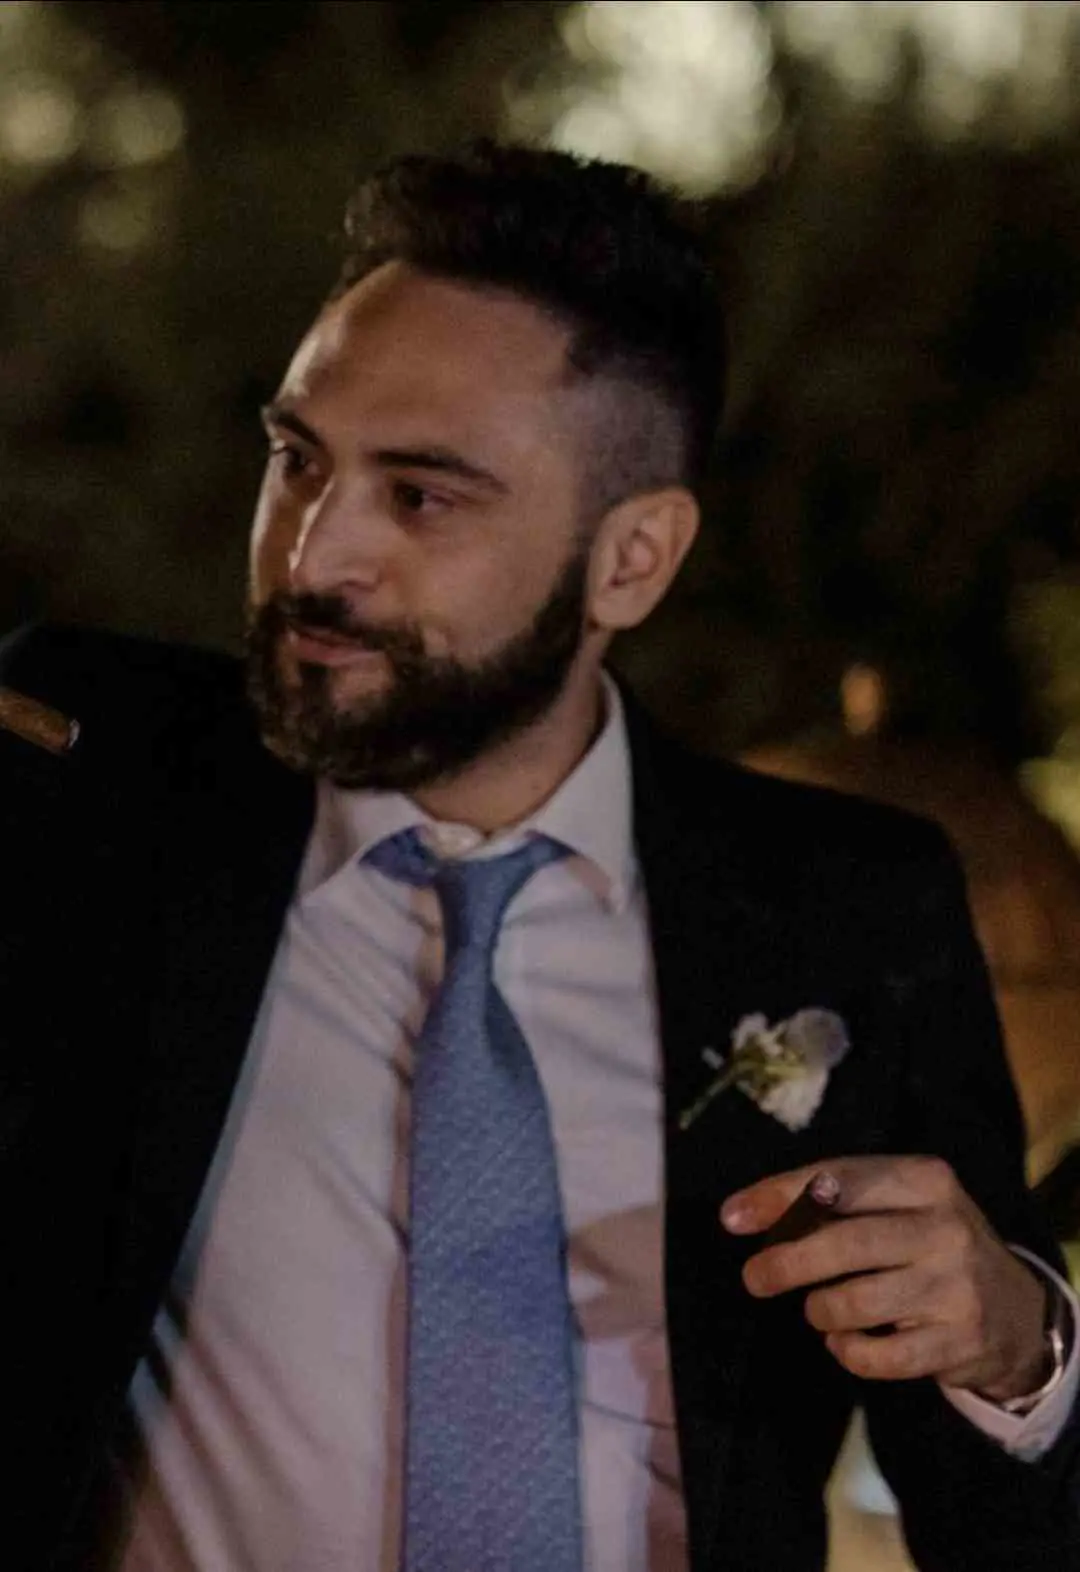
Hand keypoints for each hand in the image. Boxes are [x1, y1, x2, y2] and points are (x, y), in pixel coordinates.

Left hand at [721, 1156, 1048, 1400]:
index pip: (838, 1180)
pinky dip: (848, 1352)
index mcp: (924, 1179)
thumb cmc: (927, 1244)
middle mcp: (945, 1227)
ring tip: (820, 1309)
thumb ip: (825, 1201)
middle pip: (845, 1243)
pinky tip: (846, 1342)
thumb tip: (738, 1212)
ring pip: (856, 1303)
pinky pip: (878, 1357)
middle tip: (754, 1278)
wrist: (1014, 1310)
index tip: (731, 1219)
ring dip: (821, 1311)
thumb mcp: (893, 1205)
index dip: (779, 1198)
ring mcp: (955, 1286)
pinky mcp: (959, 1341)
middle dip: (787, 1262)